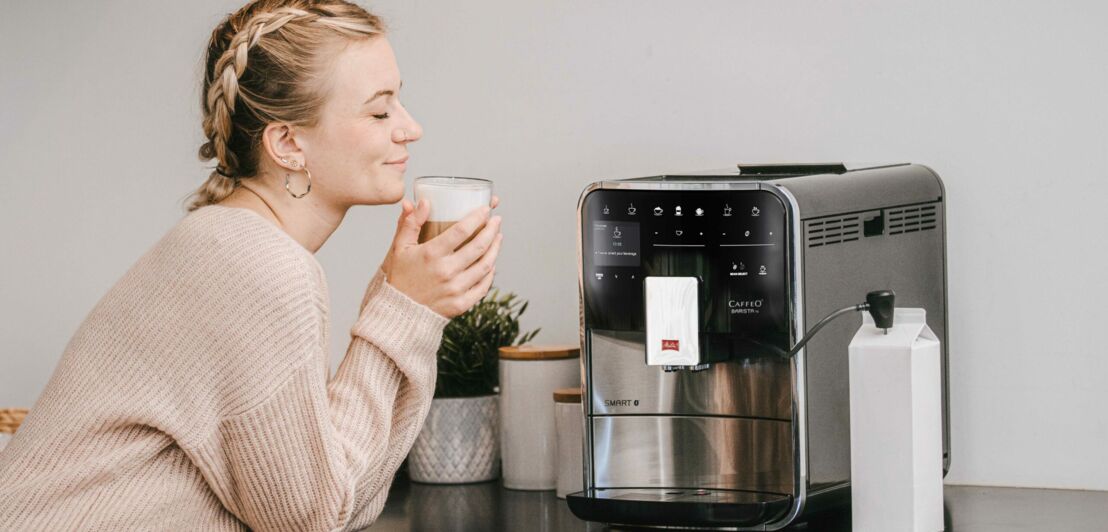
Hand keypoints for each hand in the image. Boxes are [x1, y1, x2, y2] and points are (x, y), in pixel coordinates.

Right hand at [380, 196, 502, 317]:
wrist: (398, 313)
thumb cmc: (399, 278)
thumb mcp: (399, 248)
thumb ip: (410, 223)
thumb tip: (422, 202)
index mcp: (431, 254)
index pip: (461, 230)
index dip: (477, 217)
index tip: (486, 209)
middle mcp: (446, 271)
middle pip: (479, 246)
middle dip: (492, 230)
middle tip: (496, 220)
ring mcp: (455, 289)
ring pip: (485, 265)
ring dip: (495, 249)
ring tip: (498, 237)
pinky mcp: (461, 304)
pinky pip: (483, 287)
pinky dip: (490, 273)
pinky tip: (492, 263)